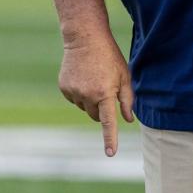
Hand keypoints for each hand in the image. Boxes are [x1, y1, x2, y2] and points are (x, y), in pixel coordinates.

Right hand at [58, 32, 135, 156]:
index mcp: (105, 93)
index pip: (108, 122)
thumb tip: (128, 120)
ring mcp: (74, 92)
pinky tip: (83, 77)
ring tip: (94, 78)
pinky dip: (80, 94)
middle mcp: (87, 95)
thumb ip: (127, 99)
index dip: (110, 139)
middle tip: (106, 89)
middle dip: (102, 109)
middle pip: (96, 116)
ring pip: (85, 108)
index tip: (110, 153)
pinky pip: (75, 100)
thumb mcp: (124, 75)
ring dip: (91, 100)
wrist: (84, 38)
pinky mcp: (64, 88)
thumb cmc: (109, 56)